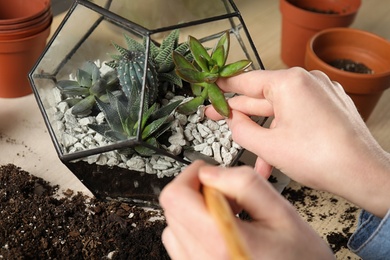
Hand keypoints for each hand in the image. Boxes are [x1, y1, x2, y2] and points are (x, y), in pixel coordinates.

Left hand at [160, 160, 333, 259]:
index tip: (209, 173)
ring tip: (227, 214)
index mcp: (221, 242)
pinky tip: (221, 229)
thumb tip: (211, 172)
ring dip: (195, 210)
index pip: (176, 197)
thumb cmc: (301, 259)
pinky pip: (181, 245)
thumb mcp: (281, 212)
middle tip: (225, 194)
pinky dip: (196, 229)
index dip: (191, 175)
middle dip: (196, 191)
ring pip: (174, 226)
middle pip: (172, 208)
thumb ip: (244, 184)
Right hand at [206, 68, 389, 217]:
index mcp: (290, 83)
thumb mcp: (268, 147)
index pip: (246, 80)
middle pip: (262, 95)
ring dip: (263, 131)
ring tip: (247, 147)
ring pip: (279, 110)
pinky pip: (296, 115)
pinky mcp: (328, 105)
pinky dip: (283, 131)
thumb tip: (231, 118)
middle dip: (240, 111)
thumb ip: (241, 129)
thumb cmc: (322, 159)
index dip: (225, 85)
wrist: (363, 174)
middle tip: (217, 114)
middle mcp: (307, 81)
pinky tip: (273, 154)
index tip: (212, 85)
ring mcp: (320, 92)